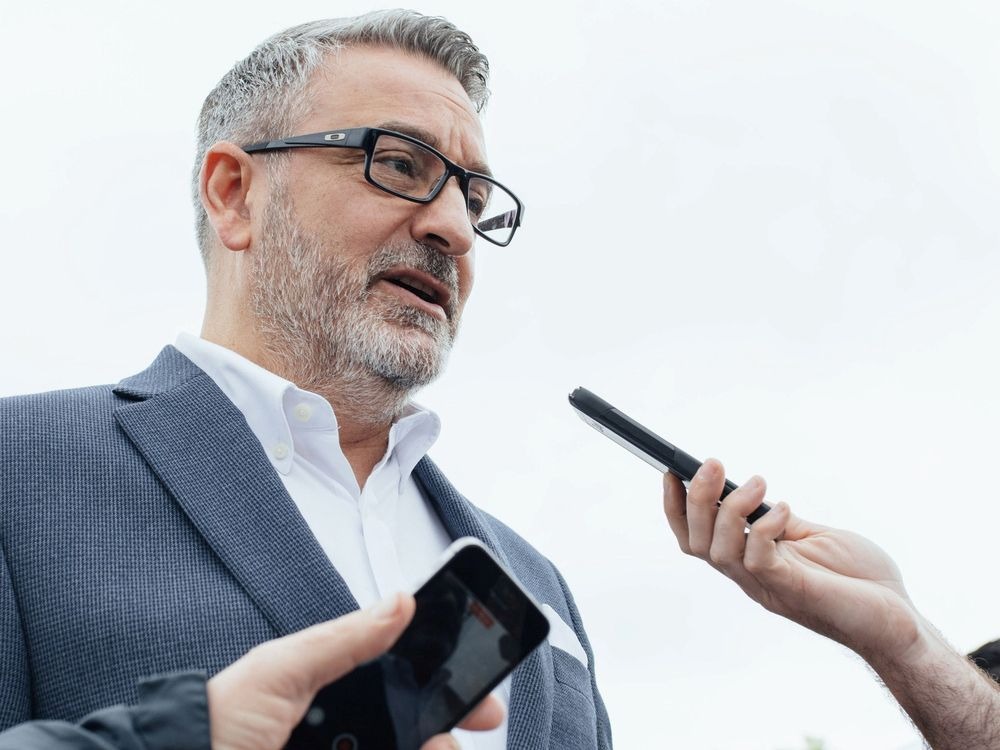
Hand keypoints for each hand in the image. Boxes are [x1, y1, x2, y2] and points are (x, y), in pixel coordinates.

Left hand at [207, 593, 503, 749]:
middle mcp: (346, 735)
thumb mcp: (282, 669)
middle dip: (448, 726)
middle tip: (479, 721)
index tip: (481, 687)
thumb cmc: (221, 724)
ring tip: (438, 747)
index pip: (402, 681)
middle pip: (415, 729)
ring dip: (433, 747)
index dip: (446, 682)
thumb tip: (404, 601)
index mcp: (336, 693)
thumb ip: (345, 639)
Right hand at [662, 459, 923, 663]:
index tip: (672, 471)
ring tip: (757, 482)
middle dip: (694, 500)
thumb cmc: (859, 579)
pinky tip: (787, 510)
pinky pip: (759, 559)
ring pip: (719, 552)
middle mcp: (750, 577)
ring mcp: (769, 586)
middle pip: (697, 543)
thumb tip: (748, 490)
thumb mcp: (810, 536)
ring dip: (729, 509)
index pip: (696, 538)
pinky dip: (765, 527)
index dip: (676, 508)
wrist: (900, 621)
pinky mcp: (793, 589)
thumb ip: (777, 521)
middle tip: (712, 463)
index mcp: (748, 563)